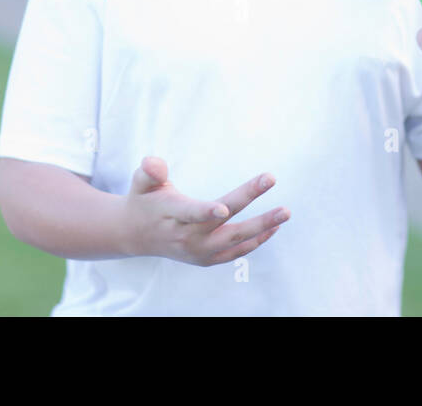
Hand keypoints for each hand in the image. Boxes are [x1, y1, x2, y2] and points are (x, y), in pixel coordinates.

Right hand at [120, 156, 289, 265]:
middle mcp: (186, 237)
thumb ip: (149, 172)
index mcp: (170, 215)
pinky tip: (274, 226)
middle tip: (270, 179)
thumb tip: (153, 162)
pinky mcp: (207, 259)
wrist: (136, 235)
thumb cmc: (145, 200)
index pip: (190, 213)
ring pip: (235, 241)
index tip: (225, 208)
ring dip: (262, 226)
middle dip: (248, 202)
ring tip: (285, 212)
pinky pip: (236, 252)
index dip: (206, 212)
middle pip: (222, 224)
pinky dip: (256, 240)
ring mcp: (198, 251)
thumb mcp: (141, 182)